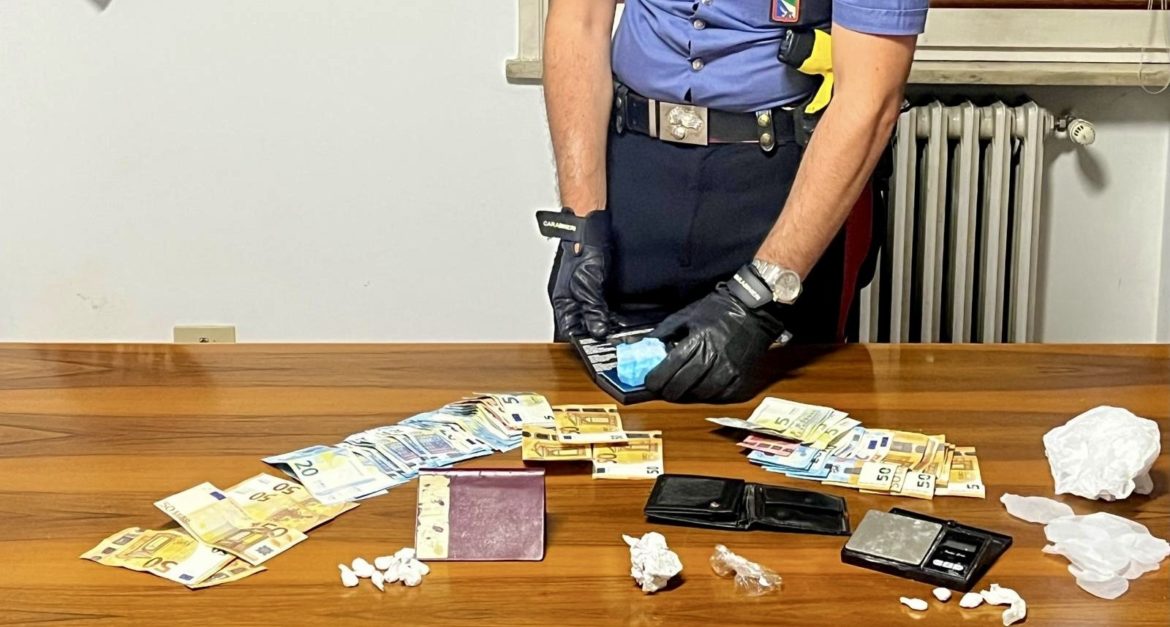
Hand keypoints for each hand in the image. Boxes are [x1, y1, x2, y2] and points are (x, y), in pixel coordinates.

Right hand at [541, 208, 611, 339]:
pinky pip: (600, 306)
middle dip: (595, 333)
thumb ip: (593, 309)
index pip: (570, 330)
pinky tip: (617, 314)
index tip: (599, 346)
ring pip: (592, 317)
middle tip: (612, 338)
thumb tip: (598, 330)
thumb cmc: (583, 249)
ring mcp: (582, 293)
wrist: (591, 229)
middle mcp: (570, 300)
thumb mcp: (588, 284)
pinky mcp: (593, 287)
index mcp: (563, 302)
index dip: (583, 339)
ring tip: (616, 328)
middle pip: (581, 326)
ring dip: (604, 322)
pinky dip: (608, 312)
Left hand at [644, 284, 784, 401]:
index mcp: (697, 341)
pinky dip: (707, 396)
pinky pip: (720, 396)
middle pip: (682, 385)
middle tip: (662, 390)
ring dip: (687, 395)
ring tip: (681, 389)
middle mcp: (713, 358)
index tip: (649, 382)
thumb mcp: (687, 314)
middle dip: (667, 391)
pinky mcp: (740, 378)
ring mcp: (728, 370)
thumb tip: (646, 344)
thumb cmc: (718, 310)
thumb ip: (665, 331)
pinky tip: (700, 388)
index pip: (669, 368)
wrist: (753, 310)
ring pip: (700, 394)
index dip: (655, 380)